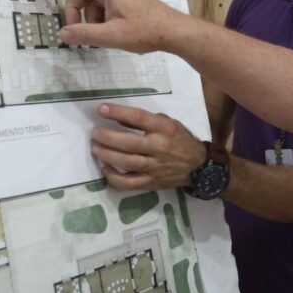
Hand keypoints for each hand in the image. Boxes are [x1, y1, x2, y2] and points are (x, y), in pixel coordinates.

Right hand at [36, 0, 174, 52]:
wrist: (174, 32)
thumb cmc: (146, 31)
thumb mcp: (112, 35)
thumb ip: (84, 34)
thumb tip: (63, 34)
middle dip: (77, 13)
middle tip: (79, 35)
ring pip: (93, 2)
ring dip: (91, 19)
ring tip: (104, 36)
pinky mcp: (127, 0)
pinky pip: (104, 6)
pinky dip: (102, 19)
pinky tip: (111, 33)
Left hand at [90, 103, 206, 190]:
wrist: (197, 166)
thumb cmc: (180, 140)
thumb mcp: (167, 123)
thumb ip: (145, 121)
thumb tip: (118, 118)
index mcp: (164, 129)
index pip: (139, 118)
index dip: (118, 113)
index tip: (101, 109)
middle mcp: (159, 147)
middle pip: (129, 143)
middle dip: (108, 137)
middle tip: (95, 133)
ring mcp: (155, 167)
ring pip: (127, 163)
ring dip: (107, 155)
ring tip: (95, 148)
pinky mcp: (151, 183)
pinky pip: (128, 183)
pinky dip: (113, 177)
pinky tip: (104, 169)